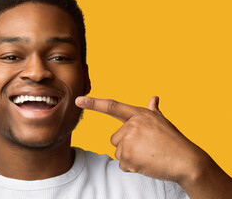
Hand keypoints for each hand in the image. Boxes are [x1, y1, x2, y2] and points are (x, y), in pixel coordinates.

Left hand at [75, 96, 206, 182]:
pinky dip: (132, 167)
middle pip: (115, 138)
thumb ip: (153, 111)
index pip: (112, 106)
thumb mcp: (163, 122)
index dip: (93, 103)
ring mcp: (129, 141)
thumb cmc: (174, 141)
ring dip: (130, 157)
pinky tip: (147, 163)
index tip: (78, 100)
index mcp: (139, 114)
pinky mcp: (128, 156)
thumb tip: (154, 98)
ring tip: (148, 155)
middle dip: (126, 145)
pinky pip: (122, 164)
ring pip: (118, 152)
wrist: (187, 161)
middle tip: (146, 148)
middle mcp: (132, 125)